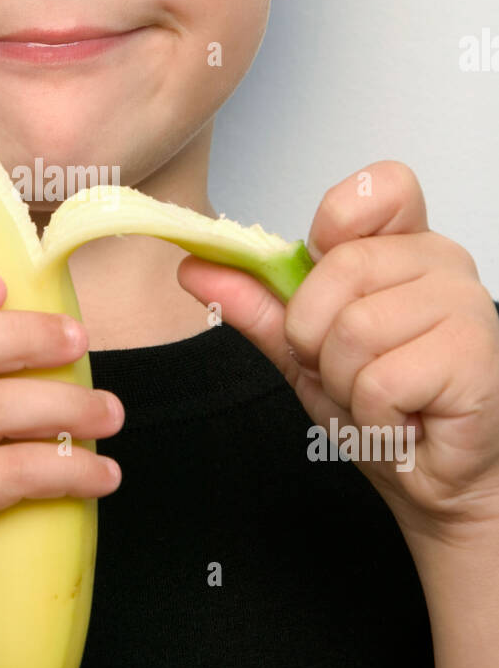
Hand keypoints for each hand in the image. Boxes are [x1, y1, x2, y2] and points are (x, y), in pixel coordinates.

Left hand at [177, 162, 498, 542]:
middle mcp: (444, 264)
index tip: (325, 268)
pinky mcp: (475, 356)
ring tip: (382, 399)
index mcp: (406, 247)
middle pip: (340, 269)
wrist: (432, 481)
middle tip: (352, 371)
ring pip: (355, 329)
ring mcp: (466, 306)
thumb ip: (258, 303)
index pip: (382, 187)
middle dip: (317, 339)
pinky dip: (375, 416)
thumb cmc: (385, 408)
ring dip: (347, 384)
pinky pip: (380, 380)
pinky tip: (406, 421)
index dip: (338, 222)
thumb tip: (196, 265)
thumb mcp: (305, 350)